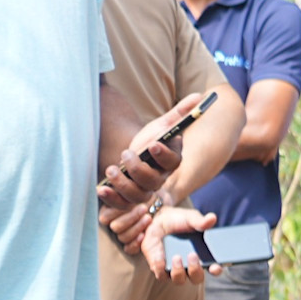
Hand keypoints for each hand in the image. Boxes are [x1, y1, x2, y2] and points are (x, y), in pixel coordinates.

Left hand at [97, 97, 193, 216]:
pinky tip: (101, 188)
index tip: (152, 144)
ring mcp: (144, 191)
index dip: (163, 155)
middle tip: (125, 153)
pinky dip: (110, 199)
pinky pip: (121, 204)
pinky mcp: (127, 199)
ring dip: (123, 184)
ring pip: (137, 195)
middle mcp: (160, 179)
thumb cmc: (150, 140)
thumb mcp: (162, 125)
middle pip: (153, 182)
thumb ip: (179, 113)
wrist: (133, 156)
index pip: (173, 162)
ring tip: (111, 168)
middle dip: (139, 169)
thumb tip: (199, 95)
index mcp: (171, 162)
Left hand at [135, 206, 216, 282]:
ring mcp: (174, 269)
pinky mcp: (159, 268)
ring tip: (177, 256)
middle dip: (196, 270)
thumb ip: (200, 221)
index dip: (216, 270)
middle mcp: (190, 266)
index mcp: (203, 256)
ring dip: (178, 271)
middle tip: (193, 255)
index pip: (214, 268)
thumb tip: (212, 218)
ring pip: (179, 280)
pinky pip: (160, 274)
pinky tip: (160, 257)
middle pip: (197, 278)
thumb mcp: (190, 219)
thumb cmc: (179, 222)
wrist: (158, 222)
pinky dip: (160, 267)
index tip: (215, 267)